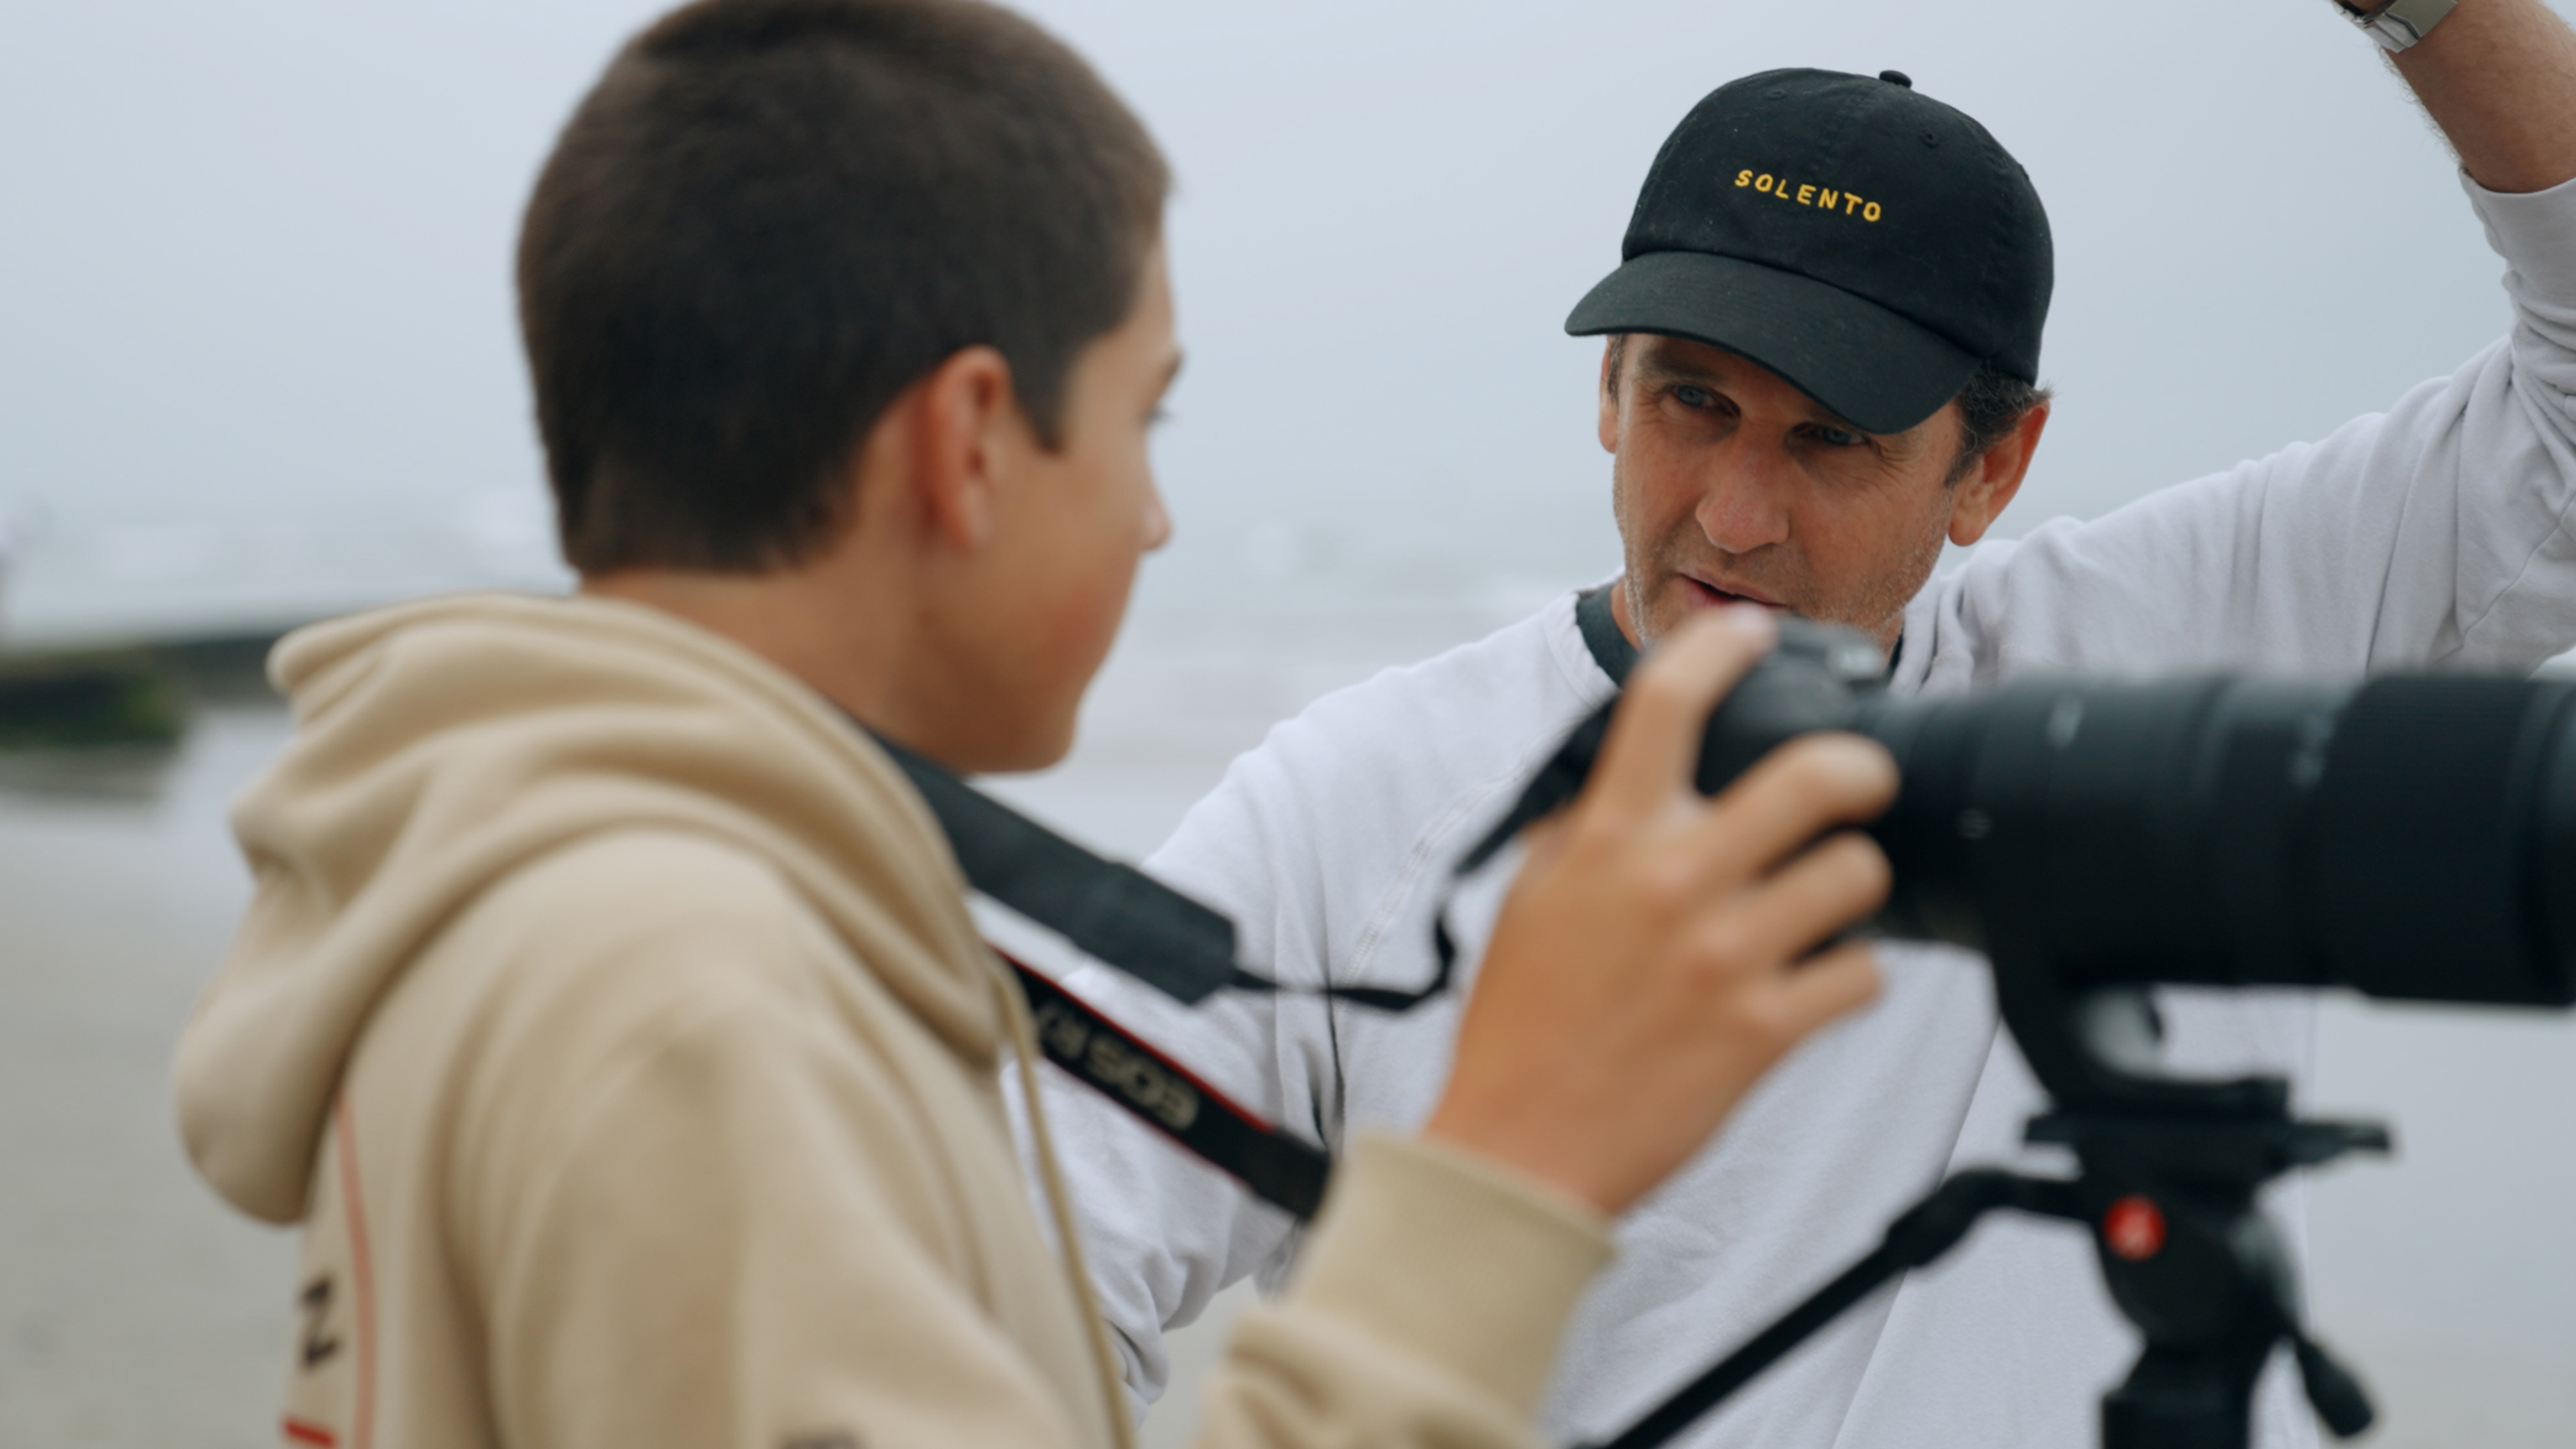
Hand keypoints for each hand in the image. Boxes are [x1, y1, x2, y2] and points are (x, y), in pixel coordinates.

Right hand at [1424, 607, 1896, 1216]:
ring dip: (1854, 880)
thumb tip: (1625, 779)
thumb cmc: (1518, 1029)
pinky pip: (1862, 975)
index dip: (1723, 646)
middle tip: (1860, 784)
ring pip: (1856, 873)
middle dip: (1857, 768)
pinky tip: (1821, 981)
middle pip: (1814, 775)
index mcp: (1606, 839)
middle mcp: (1671, 882)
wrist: (1517, 1153)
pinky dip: (1853, 974)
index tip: (1751, 636)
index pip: (1668, 702)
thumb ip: (1584, 831)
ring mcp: (1725, 957)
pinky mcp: (1764, 1034)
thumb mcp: (1529, 902)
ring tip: (1831, 899)